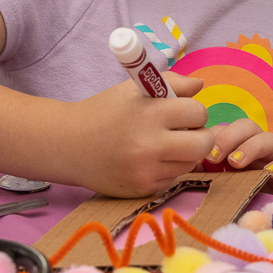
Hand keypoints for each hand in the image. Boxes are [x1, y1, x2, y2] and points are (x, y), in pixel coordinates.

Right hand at [60, 72, 213, 196]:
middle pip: (204, 144)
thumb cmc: (104, 112)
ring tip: (163, 144)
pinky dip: (168, 168)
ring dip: (185, 153)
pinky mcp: (143, 189)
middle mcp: (150, 144)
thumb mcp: (133, 89)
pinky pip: (173, 178)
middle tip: (186, 131)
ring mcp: (147, 171)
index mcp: (149, 113)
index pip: (197, 112)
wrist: (69, 145)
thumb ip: (170, 83)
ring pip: (191, 163)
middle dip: (200, 135)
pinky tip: (149, 159)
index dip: (192, 110)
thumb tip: (200, 85)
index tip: (181, 112)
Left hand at [205, 118, 272, 192]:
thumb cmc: (243, 193)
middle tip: (216, 157)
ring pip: (269, 139)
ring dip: (251, 148)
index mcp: (237, 145)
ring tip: (236, 163)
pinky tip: (268, 173)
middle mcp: (257, 146)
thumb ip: (204, 170)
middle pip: (247, 126)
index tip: (203, 154)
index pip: (226, 128)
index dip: (215, 136)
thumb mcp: (220, 181)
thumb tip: (183, 163)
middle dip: (231, 137)